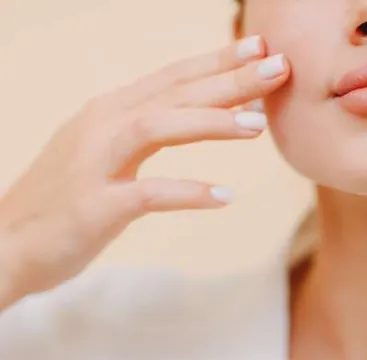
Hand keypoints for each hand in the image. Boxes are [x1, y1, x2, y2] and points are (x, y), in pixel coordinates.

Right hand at [0, 36, 289, 307]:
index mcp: (111, 112)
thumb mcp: (110, 152)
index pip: (174, 78)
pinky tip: (225, 197)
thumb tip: (205, 113)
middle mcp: (103, 126)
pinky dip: (187, 192)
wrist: (7, 244)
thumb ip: (150, 129)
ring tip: (259, 126)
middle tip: (279, 67)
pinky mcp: (94, 205)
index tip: (262, 47)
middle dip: (230, 78)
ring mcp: (95, 163)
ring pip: (158, 127)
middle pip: (176, 93)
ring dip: (210, 122)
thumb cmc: (68, 199)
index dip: (218, 60)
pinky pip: (147, 194)